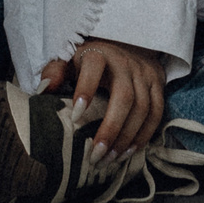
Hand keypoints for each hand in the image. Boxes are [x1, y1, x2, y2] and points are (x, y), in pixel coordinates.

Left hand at [41, 36, 167, 160]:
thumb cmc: (90, 59)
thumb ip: (55, 72)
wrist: (126, 44)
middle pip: (124, 97)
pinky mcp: (158, 83)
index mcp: (100, 53)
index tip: (74, 117)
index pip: (94, 68)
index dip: (86, 90)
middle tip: (95, 155)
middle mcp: (125, 62)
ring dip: (127, 138)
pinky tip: (128, 152)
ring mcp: (145, 73)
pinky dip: (144, 135)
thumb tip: (44, 90)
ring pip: (143, 108)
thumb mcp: (69, 58)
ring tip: (109, 159)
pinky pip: (156, 113)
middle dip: (110, 129)